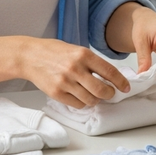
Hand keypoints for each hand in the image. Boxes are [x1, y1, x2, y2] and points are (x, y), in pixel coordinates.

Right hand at [16, 38, 130, 108]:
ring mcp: (65, 82)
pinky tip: (79, 95)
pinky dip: (82, 103)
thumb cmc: (54, 52)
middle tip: (109, 94)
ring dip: (95, 100)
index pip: (110, 72)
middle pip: (102, 90)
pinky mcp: (56, 93)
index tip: (125, 88)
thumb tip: (110, 78)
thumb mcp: (76, 50)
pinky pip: (77, 104)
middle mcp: (75, 68)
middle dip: (109, 95)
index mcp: (83, 55)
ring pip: (90, 100)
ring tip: (92, 94)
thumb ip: (92, 62)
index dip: (121, 82)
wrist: (30, 56)